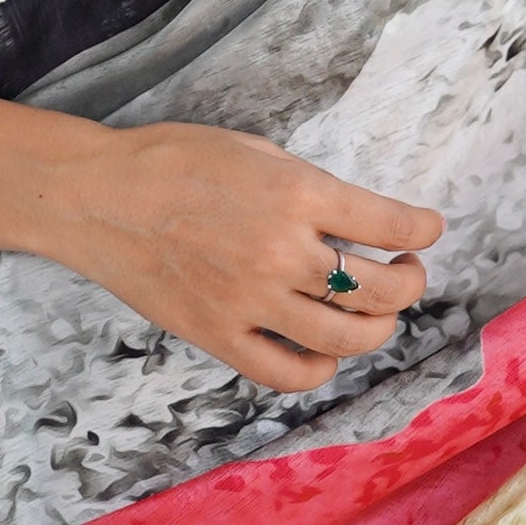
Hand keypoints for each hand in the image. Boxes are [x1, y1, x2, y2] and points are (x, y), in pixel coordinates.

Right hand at [57, 122, 445, 395]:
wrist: (97, 196)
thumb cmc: (172, 161)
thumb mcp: (254, 151)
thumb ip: (310, 188)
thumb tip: (356, 218)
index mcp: (297, 194)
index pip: (390, 225)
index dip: (423, 230)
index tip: (428, 230)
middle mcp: (282, 252)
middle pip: (380, 289)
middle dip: (409, 283)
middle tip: (405, 273)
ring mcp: (252, 301)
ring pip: (347, 338)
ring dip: (378, 329)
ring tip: (375, 314)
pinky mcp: (220, 335)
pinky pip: (288, 373)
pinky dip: (320, 369)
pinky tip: (324, 351)